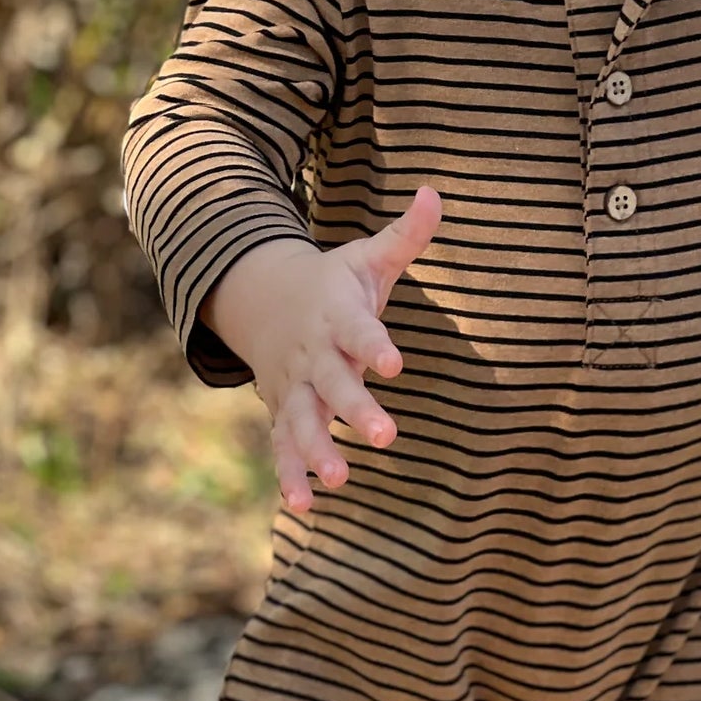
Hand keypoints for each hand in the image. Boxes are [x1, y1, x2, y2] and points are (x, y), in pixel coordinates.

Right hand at [207, 185, 442, 512]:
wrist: (264, 301)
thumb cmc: (333, 283)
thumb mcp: (366, 257)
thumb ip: (404, 235)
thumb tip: (437, 193)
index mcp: (337, 315)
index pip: (359, 330)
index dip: (376, 345)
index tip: (397, 362)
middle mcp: (314, 355)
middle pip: (333, 385)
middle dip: (357, 410)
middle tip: (387, 437)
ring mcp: (294, 387)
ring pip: (302, 422)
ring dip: (318, 451)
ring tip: (340, 481)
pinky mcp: (283, 413)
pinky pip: (283, 447)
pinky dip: (289, 476)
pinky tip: (303, 507)